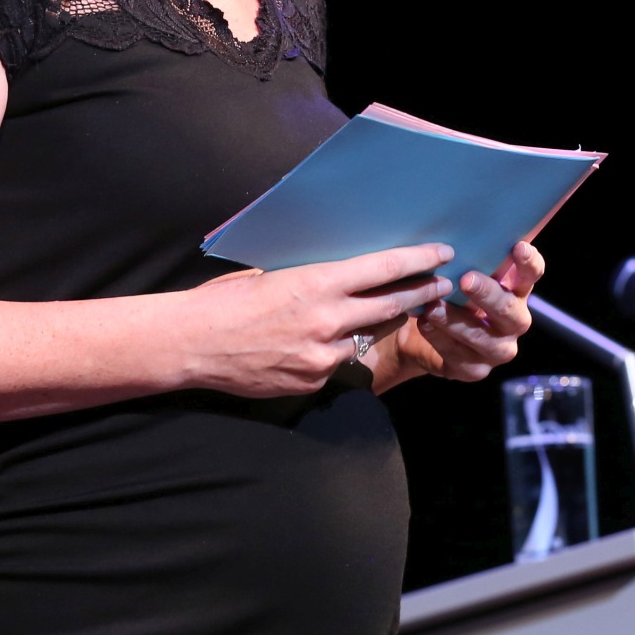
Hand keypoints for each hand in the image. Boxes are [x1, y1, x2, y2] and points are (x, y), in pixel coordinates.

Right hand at [190, 243, 454, 396]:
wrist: (192, 344)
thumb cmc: (226, 301)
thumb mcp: (273, 274)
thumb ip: (313, 278)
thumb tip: (343, 273)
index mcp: (317, 283)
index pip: (383, 268)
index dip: (418, 260)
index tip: (442, 253)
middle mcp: (327, 319)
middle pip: (390, 305)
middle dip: (420, 294)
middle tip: (441, 286)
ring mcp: (321, 355)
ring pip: (364, 337)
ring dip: (373, 325)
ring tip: (384, 312)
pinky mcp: (312, 381)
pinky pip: (336, 363)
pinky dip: (334, 352)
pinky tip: (315, 344)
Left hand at [374, 241, 544, 387]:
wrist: (419, 331)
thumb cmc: (446, 291)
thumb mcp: (459, 270)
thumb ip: (469, 254)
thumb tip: (457, 226)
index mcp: (516, 290)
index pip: (533, 273)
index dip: (528, 262)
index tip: (517, 247)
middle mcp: (514, 321)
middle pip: (510, 310)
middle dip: (488, 294)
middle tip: (466, 279)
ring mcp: (497, 349)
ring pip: (484, 338)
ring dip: (457, 321)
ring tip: (433, 306)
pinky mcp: (475, 370)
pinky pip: (460, 357)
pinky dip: (441, 339)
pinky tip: (425, 324)